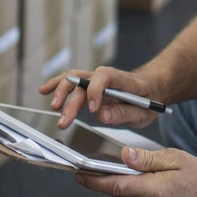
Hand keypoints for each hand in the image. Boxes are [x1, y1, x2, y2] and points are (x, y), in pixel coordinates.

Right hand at [38, 66, 163, 128]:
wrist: (152, 86)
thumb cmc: (149, 98)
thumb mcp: (144, 111)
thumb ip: (124, 113)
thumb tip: (102, 115)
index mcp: (123, 80)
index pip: (105, 77)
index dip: (96, 91)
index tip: (93, 110)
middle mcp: (105, 76)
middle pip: (84, 82)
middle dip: (72, 101)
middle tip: (64, 121)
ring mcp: (96, 79)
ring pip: (73, 79)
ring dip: (60, 91)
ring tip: (53, 107)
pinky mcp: (90, 84)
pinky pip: (71, 81)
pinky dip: (57, 84)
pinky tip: (44, 90)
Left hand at [76, 147, 196, 196]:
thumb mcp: (176, 159)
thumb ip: (147, 158)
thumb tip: (125, 155)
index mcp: (153, 191)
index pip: (115, 186)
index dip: (94, 181)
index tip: (79, 174)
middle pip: (122, 191)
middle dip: (117, 177)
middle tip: (119, 164)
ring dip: (132, 186)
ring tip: (148, 174)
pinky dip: (141, 194)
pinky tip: (154, 185)